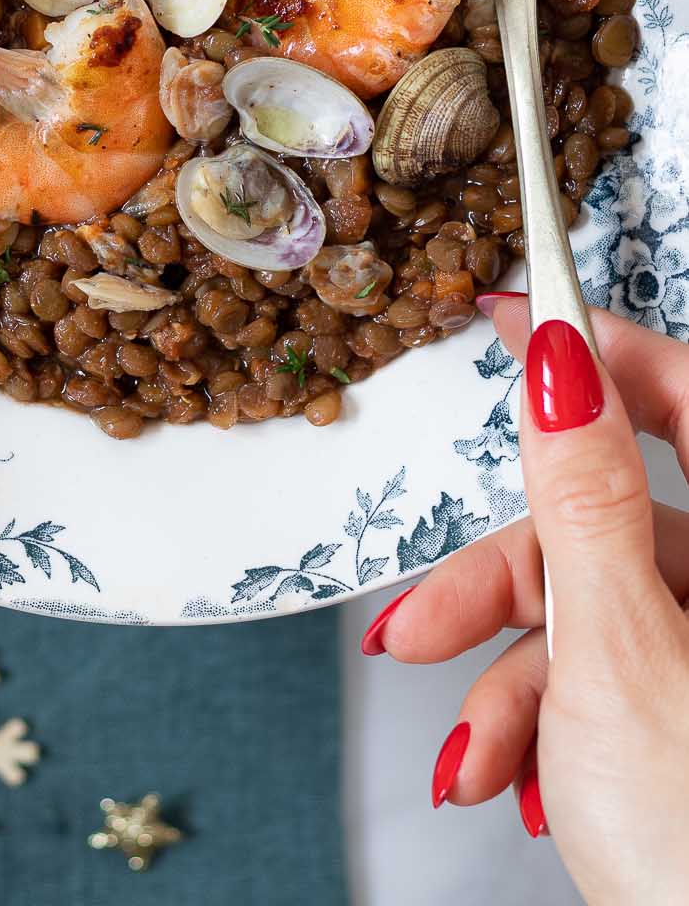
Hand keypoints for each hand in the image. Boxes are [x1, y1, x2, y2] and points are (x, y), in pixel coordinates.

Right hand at [363, 294, 688, 903]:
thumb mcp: (616, 654)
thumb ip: (582, 497)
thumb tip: (557, 362)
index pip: (683, 391)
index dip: (592, 343)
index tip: (506, 311)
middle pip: (611, 522)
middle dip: (503, 583)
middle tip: (424, 623)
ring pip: (596, 609)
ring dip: (510, 675)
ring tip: (471, 749)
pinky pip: (612, 677)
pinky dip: (546, 722)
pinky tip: (510, 775)